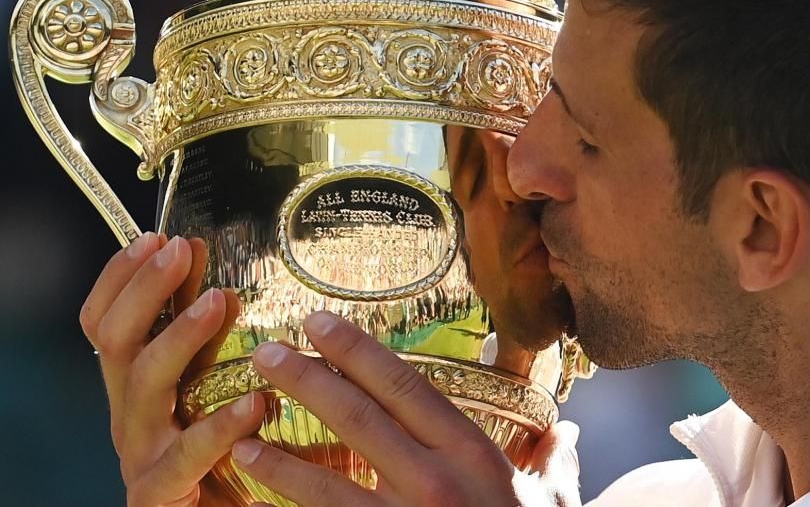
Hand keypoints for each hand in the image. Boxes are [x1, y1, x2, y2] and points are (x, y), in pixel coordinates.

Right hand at [80, 234, 265, 505]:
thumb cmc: (213, 457)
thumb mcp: (204, 390)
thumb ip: (207, 346)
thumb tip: (224, 284)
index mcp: (134, 386)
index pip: (104, 322)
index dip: (122, 278)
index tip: (156, 236)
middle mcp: (129, 414)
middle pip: (117, 342)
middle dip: (144, 289)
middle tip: (179, 250)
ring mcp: (142, 453)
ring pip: (144, 386)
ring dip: (178, 337)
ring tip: (216, 301)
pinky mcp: (162, 493)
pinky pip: (186, 456)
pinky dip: (221, 426)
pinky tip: (256, 403)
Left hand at [230, 312, 581, 506]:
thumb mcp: (555, 502)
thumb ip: (555, 461)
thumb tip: (566, 432)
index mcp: (473, 454)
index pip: (404, 386)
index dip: (356, 352)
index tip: (318, 324)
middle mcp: (434, 481)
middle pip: (358, 418)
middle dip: (306, 381)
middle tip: (265, 354)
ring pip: (328, 482)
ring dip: (279, 455)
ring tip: (240, 434)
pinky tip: (260, 501)